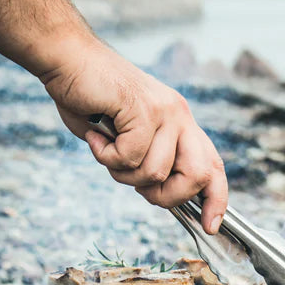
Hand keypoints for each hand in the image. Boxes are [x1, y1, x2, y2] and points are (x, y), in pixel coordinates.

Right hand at [40, 36, 227, 233]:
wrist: (68, 59)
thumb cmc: (91, 101)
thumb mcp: (128, 137)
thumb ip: (148, 161)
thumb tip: (161, 195)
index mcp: (181, 123)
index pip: (213, 165)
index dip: (216, 199)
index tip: (210, 225)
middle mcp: (180, 116)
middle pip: (197, 176)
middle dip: (166, 196)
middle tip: (135, 185)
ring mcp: (165, 111)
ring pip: (156, 173)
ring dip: (123, 174)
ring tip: (106, 149)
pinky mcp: (143, 108)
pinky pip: (131, 157)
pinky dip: (106, 156)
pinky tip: (96, 136)